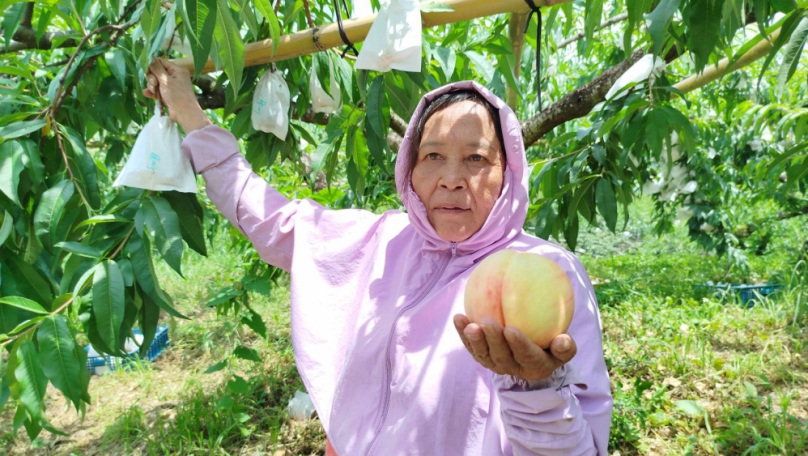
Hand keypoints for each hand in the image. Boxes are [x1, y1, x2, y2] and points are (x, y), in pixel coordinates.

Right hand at [142, 58, 210, 132]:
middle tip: (154, 84)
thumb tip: (150, 57)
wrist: (184, 114)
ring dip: (152, 86)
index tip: (146, 71)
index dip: (152, 66)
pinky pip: (156, 90)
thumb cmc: (177, 95)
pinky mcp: (167, 94)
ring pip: (155, 81)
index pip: (160, 62)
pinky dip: (152, 92)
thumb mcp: (166, 80)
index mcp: (177, 70)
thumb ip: (157, 69)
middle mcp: (174, 76)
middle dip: (152, 78)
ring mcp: (170, 86)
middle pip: (156, 72)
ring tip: (154, 92)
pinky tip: (147, 94)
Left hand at [453, 314, 576, 380]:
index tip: (512, 330)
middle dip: (492, 339)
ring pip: (482, 353)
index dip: (518, 345)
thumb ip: (565, 347)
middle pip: (500, 355)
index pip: (526, 356)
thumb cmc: (550, 347)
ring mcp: (494, 363)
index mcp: (533, 365)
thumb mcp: (563, 350)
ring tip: (468, 324)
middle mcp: (511, 367)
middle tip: (487, 321)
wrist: (532, 357)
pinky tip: (459, 318)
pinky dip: (463, 333)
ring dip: (474, 339)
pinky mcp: (482, 356)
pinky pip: (470, 345)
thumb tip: (563, 339)